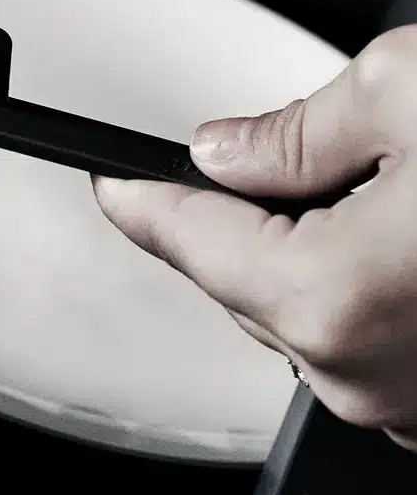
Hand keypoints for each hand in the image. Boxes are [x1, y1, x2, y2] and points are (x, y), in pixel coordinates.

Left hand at [94, 25, 416, 451]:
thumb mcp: (404, 92)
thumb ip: (296, 130)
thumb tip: (225, 152)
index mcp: (332, 295)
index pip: (190, 238)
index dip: (138, 199)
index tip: (107, 182)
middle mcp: (365, 374)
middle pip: (243, 281)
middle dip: (244, 212)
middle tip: (291, 146)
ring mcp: (409, 402)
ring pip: (306, 313)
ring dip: (310, 250)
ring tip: (383, 182)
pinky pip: (364, 341)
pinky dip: (361, 288)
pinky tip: (406, 233)